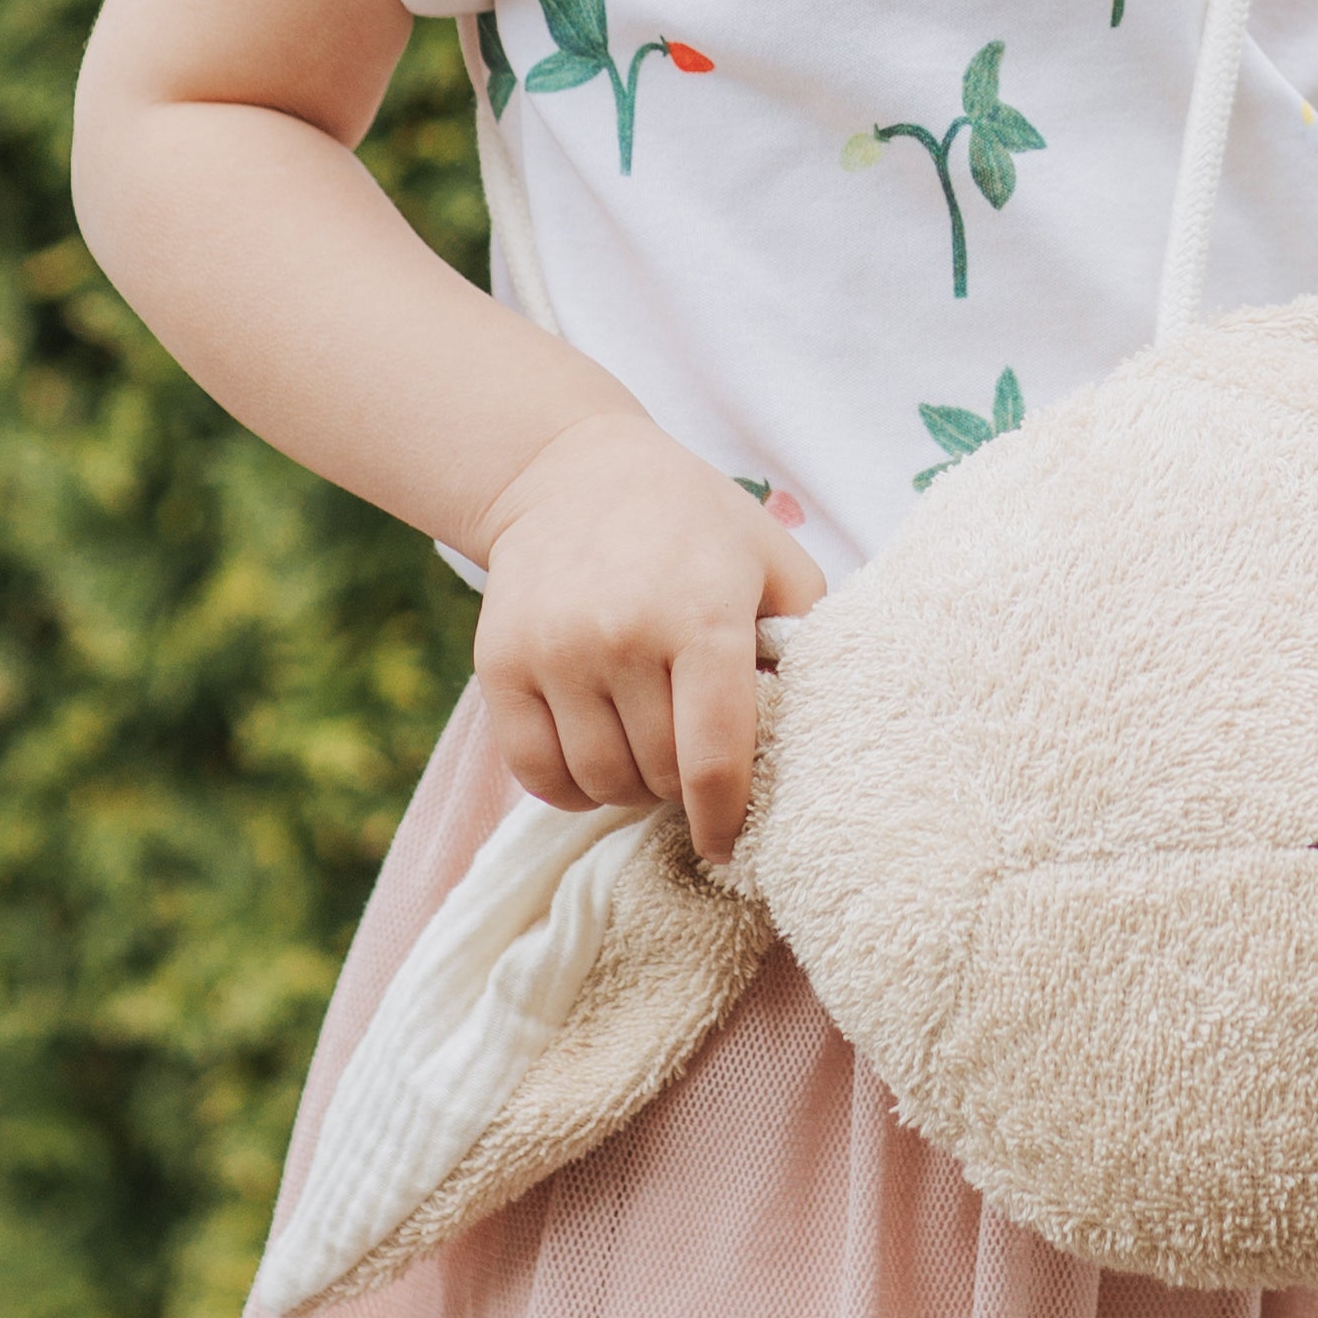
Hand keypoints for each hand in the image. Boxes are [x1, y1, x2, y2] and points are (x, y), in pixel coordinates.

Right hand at [468, 412, 826, 867]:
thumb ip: (804, 642)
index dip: (725, 818)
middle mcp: (625, 637)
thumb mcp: (773, 559)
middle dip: (681, 791)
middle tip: (691, 769)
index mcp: (703, 617)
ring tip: (647, 756)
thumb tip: (815, 730)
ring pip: (597, 781)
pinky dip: (568, 787)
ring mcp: (557, 652)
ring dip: (627, 789)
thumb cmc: (694, 523)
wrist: (573, 473)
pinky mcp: (502, 665)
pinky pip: (536, 771)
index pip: (714, 758)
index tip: (729, 844)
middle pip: (656, 775)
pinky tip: (595, 760)